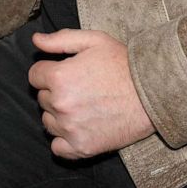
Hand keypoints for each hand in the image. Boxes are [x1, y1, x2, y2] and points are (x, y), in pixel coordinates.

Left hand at [28, 29, 154, 159]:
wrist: (152, 93)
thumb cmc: (123, 64)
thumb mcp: (94, 41)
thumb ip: (60, 39)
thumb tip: (35, 40)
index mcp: (59, 77)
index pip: (34, 75)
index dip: (49, 71)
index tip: (66, 71)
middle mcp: (61, 104)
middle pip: (42, 98)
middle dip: (55, 91)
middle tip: (80, 86)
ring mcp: (70, 129)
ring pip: (48, 122)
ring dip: (58, 114)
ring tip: (82, 105)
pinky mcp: (82, 148)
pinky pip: (57, 148)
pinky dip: (64, 139)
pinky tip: (79, 126)